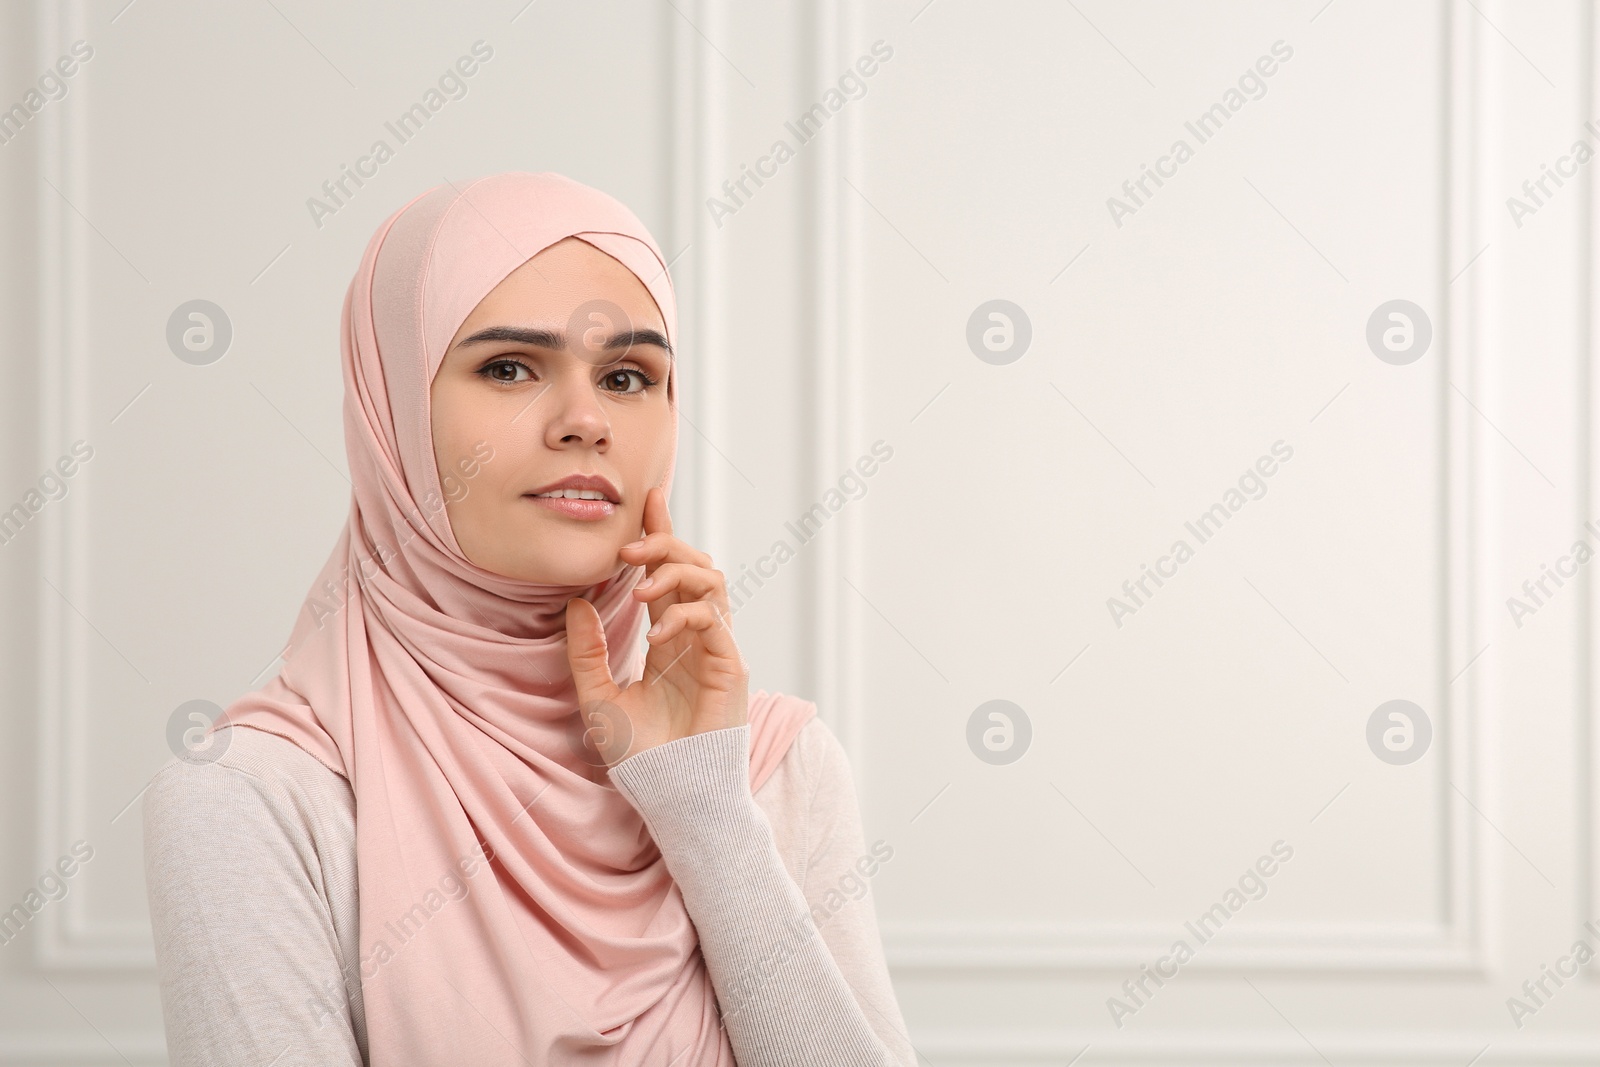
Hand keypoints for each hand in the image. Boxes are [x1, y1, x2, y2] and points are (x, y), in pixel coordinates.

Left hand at [563, 486, 748, 767]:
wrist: (668, 794)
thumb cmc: (639, 755)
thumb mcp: (596, 697)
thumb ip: (585, 652)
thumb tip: (574, 602)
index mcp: (670, 638)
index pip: (669, 572)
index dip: (662, 533)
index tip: (649, 499)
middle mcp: (697, 636)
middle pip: (694, 564)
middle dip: (664, 545)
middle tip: (628, 550)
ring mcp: (717, 648)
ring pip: (711, 580)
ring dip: (675, 573)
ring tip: (640, 590)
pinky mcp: (731, 666)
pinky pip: (714, 619)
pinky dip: (684, 615)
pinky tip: (657, 636)